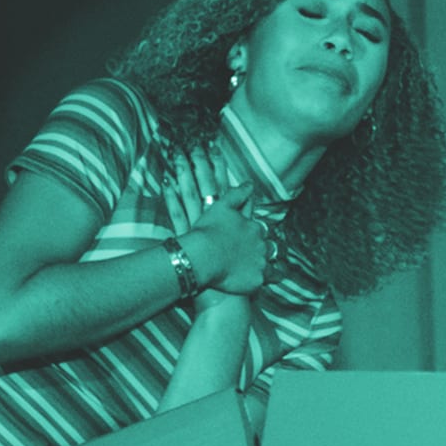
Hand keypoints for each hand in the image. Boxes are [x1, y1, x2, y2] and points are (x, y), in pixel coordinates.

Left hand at [162, 141, 268, 296]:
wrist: (225, 301)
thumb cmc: (239, 288)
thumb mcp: (258, 274)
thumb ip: (267, 266)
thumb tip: (279, 267)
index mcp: (239, 230)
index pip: (236, 198)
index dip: (229, 178)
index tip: (219, 155)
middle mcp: (223, 225)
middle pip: (214, 188)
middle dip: (206, 165)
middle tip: (199, 143)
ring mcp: (206, 229)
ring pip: (195, 193)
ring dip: (187, 173)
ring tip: (179, 153)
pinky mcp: (190, 238)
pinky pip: (179, 211)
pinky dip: (172, 196)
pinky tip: (166, 180)